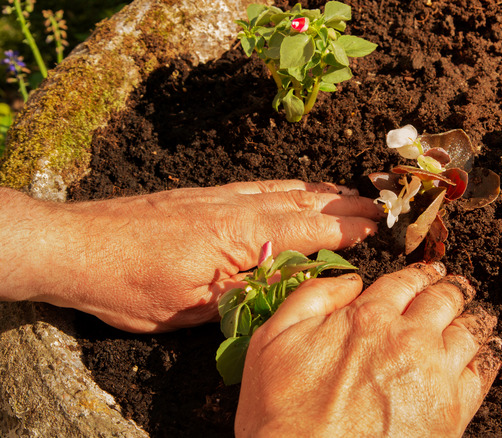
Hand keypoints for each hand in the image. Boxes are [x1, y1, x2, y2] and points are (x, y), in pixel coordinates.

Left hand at [0, 181, 379, 331]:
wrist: (76, 246)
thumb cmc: (131, 283)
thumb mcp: (198, 304)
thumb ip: (252, 289)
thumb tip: (296, 279)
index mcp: (243, 232)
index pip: (311, 227)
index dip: (349, 227)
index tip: (381, 226)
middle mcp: (238, 206)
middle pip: (305, 201)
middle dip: (346, 204)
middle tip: (381, 207)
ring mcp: (221, 197)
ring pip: (285, 189)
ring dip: (322, 192)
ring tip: (350, 194)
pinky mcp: (205, 196)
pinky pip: (261, 186)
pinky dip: (290, 186)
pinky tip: (296, 189)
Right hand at [235, 263, 500, 436]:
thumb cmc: (282, 416)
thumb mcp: (272, 340)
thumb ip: (311, 297)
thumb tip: (349, 281)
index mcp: (367, 318)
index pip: (404, 281)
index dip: (419, 273)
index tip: (429, 272)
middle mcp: (408, 338)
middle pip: (443, 299)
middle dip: (452, 288)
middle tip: (457, 286)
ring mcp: (434, 373)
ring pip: (469, 331)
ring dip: (474, 318)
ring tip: (478, 317)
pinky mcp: (452, 411)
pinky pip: (483, 373)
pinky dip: (489, 357)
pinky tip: (488, 353)